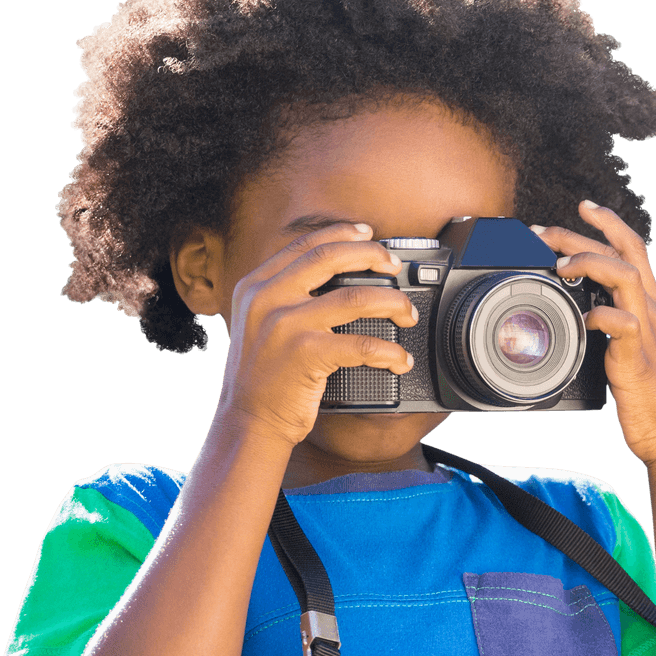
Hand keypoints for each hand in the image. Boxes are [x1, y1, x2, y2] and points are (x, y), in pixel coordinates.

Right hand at [217, 223, 417, 446]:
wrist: (248, 421)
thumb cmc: (260, 379)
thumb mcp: (258, 324)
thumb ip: (284, 298)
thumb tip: (331, 278)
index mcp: (256, 285)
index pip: (305, 244)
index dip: (342, 233)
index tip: (368, 234)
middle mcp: (267, 298)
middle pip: (332, 257)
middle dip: (373, 256)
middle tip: (394, 267)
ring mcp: (286, 324)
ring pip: (356, 297)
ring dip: (393, 303)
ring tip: (408, 314)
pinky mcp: (306, 354)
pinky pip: (362, 344)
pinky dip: (389, 352)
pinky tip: (400, 359)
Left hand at [533, 201, 655, 466]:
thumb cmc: (650, 397)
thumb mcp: (628, 352)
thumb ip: (609, 329)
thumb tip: (579, 317)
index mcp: (649, 307)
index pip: (633, 249)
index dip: (611, 223)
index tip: (585, 205)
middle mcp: (651, 312)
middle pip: (623, 253)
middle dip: (581, 234)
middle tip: (543, 231)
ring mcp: (647, 333)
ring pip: (625, 276)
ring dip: (589, 263)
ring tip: (559, 266)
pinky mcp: (637, 359)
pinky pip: (624, 325)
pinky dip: (602, 316)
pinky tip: (585, 319)